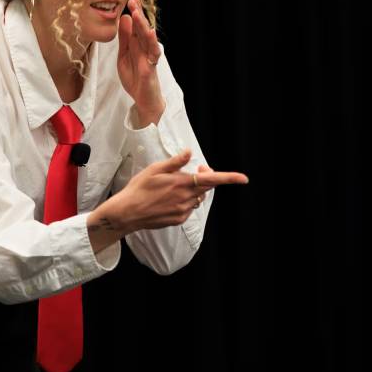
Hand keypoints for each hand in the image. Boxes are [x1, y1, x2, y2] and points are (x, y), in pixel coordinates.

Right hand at [112, 149, 248, 231]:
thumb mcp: (155, 169)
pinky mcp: (179, 219)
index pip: (212, 180)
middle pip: (206, 187)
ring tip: (174, 186)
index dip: (230, 178)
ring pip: (197, 198)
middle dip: (205, 178)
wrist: (128, 212)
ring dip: (193, 190)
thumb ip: (175, 162)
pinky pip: (189, 208)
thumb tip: (189, 152)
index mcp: (181, 183)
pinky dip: (185, 201)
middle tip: (196, 169)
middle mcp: (186, 198)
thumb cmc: (139, 188)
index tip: (244, 178)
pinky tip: (169, 199)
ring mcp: (183, 210)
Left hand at [117, 0, 164, 115]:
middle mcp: (145, 48)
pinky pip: (153, 53)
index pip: (135, 25)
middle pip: (141, 28)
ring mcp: (149, 57)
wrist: (143, 98)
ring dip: (142, 25)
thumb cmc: (135, 76)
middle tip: (133, 0)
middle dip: (138, 14)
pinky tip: (151, 33)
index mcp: (137, 44)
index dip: (134, 12)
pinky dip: (152, 43)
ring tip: (137, 13)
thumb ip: (124, 38)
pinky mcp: (150, 67)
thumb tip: (123, 18)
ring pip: (147, 38)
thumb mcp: (124, 54)